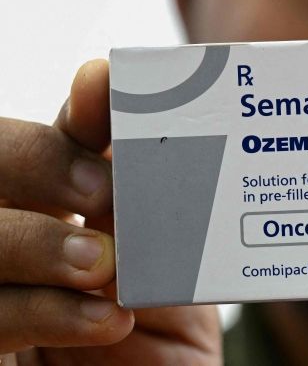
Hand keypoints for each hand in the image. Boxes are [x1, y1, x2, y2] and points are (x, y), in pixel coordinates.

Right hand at [0, 60, 219, 364]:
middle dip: (40, 163)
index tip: (104, 86)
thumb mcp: (174, 265)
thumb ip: (160, 201)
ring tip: (106, 266)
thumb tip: (172, 118)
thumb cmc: (161, 338)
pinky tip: (105, 319)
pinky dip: (44, 313)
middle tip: (102, 193)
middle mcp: (15, 229)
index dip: (79, 110)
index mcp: (57, 203)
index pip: (55, 138)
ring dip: (39, 245)